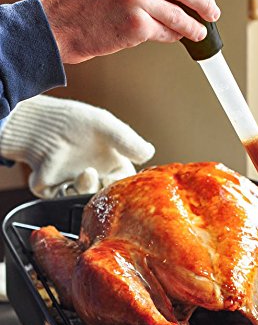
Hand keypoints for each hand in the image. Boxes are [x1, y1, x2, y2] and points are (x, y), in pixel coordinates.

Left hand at [0, 95, 154, 197]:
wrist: (40, 125)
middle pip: (109, 196)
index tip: (125, 182)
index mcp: (113, 165)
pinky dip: (68, 193)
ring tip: (86, 174)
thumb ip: (129, 142)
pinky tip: (70, 179)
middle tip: (106, 181)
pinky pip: (64, 201)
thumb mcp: (107, 127)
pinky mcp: (55, 193)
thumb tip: (150, 153)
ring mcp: (76, 187)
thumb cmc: (75, 122)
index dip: (127, 186)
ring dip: (89, 189)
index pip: (127, 183)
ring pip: (87, 200)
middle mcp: (96, 178)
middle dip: (108, 191)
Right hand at [40, 0, 226, 63]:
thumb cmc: (88, 4)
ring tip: (199, 32)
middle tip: (213, 12)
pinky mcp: (136, 24)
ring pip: (179, 14)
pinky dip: (174, 36)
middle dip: (206, 3)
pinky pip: (166, 32)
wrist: (64, 24)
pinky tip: (177, 37)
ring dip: (194, 26)